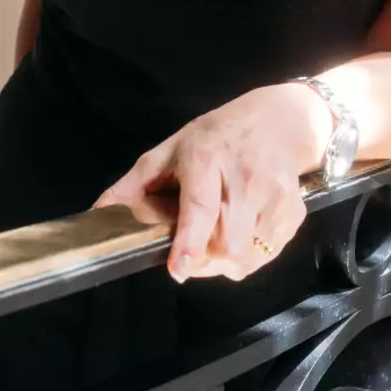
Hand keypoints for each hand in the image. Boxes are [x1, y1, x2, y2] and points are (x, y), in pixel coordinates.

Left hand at [92, 82, 330, 281]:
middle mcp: (244, 177)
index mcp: (206, 159)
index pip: (200, 205)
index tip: (178, 268)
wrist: (279, 121)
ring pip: (248, 254)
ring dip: (226, 262)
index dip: (189, 241)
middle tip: (190, 255)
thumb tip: (97, 212)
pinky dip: (251, 256)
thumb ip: (135, 184)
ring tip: (214, 244)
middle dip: (204, 261)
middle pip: (226, 242)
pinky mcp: (293, 210)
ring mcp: (274, 195)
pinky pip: (268, 253)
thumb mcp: (171, 149)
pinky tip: (241, 234)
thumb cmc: (217, 136)